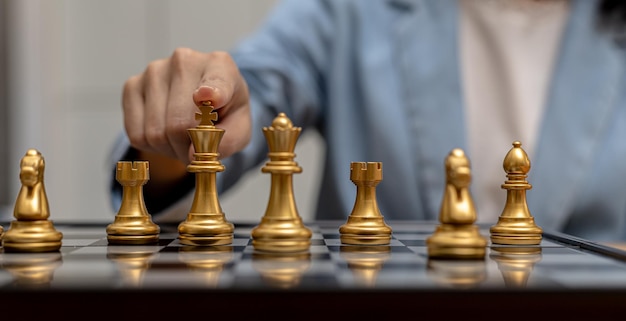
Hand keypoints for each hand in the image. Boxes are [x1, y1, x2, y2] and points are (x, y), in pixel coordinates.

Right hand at [122, 48, 250, 164]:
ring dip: (171, 148)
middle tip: (198, 148)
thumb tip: (192, 154)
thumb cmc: (225, 111)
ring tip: (184, 137)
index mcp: (220, 66)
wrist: (203, 99)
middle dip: (189, 148)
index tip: (205, 97)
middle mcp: (184, 60)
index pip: (215, 81)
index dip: (210, 92)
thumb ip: (229, 141)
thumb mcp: (240, 127)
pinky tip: (165, 132)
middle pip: (179, 124)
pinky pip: (137, 134)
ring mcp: (154, 70)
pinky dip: (153, 145)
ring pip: (155, 132)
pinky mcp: (132, 85)